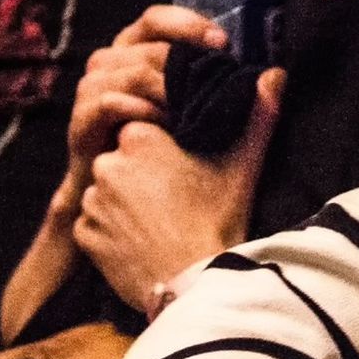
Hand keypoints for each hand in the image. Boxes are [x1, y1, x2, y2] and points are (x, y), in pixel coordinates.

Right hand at [66, 5, 225, 183]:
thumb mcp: (198, 109)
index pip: (156, 18)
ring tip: (190, 110)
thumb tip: (276, 75)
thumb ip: (227, 87)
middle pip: (148, 46)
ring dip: (165, 90)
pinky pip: (110, 103)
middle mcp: (111, 61)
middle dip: (184, 62)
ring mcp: (92, 88)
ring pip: (131, 73)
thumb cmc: (162, 144)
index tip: (223, 43)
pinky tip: (163, 126)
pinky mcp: (82, 119)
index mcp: (135, 48)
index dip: (188, 24)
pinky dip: (140, 112)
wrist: (121, 193)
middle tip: (212, 84)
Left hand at [75, 66, 282, 311]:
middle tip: (172, 199)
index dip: (161, 149)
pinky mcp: (84, 235)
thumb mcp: (242, 166)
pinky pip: (92, 224)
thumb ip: (258, 113)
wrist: (195, 284)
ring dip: (123, 202)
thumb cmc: (219, 221)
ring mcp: (93, 201)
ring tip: (156, 223)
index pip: (141, 130)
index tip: (181, 170)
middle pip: (121, 159)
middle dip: (140, 174)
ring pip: (106, 191)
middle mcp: (108, 164)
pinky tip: (138, 242)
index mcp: (141, 139)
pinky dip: (109, 232)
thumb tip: (275, 73)